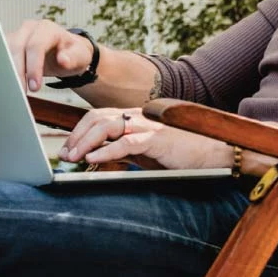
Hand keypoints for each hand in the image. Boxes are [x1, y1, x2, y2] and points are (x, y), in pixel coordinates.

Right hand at [4, 19, 96, 93]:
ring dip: (7, 72)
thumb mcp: (80, 56)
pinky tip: (6, 84)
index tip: (35, 87)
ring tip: (13, 91)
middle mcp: (29, 29)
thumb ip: (73, 58)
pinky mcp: (8, 45)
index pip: (36, 45)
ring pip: (5, 51)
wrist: (64, 51)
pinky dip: (2, 71)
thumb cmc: (72, 53)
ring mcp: (16, 35)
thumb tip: (63, 60)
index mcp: (47, 29)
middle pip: (16, 48)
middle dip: (18, 72)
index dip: (34, 67)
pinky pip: (0, 57)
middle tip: (21, 93)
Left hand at [59, 107, 230, 170]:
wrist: (212, 152)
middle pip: (97, 118)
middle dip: (77, 136)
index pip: (98, 117)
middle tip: (65, 154)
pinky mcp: (157, 139)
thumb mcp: (144, 152)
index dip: (79, 131)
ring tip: (74, 157)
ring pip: (107, 126)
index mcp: (133, 118)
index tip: (67, 148)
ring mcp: (147, 126)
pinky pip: (126, 143)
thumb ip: (122, 150)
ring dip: (86, 142)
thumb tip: (97, 158)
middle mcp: (137, 117)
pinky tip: (93, 159)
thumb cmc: (178, 153)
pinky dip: (106, 151)